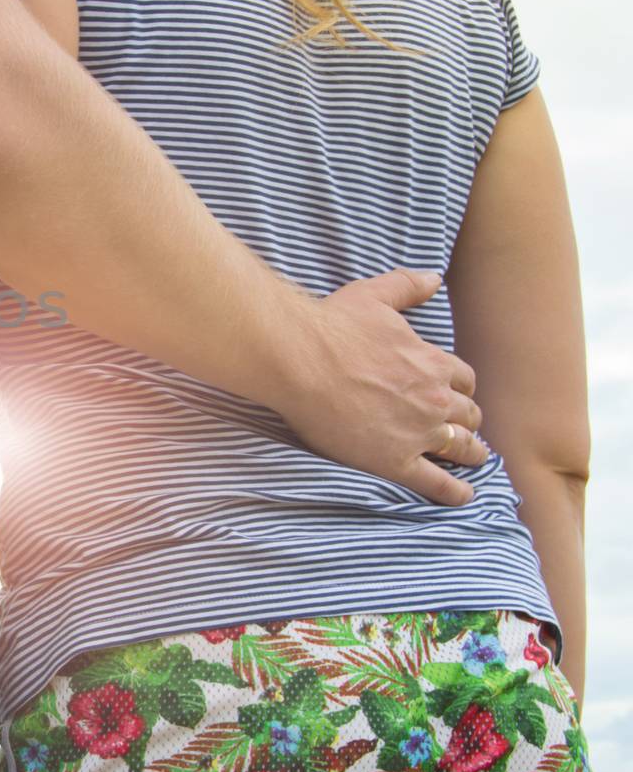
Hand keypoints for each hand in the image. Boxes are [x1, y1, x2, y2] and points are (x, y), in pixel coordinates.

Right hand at [273, 269, 488, 504]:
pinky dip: (455, 492)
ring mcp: (418, 433)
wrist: (299, 359)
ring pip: (462, 448)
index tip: (452, 393)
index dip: (459, 387)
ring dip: (471, 453)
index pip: (464, 380)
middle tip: (462, 427)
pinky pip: (437, 483)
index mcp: (433, 363)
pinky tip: (463, 495)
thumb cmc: (333, 326)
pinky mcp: (395, 460)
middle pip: (469, 415)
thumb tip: (434, 277)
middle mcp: (435, 400)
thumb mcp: (374, 295)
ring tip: (472, 459)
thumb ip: (408, 286)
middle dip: (468, 420)